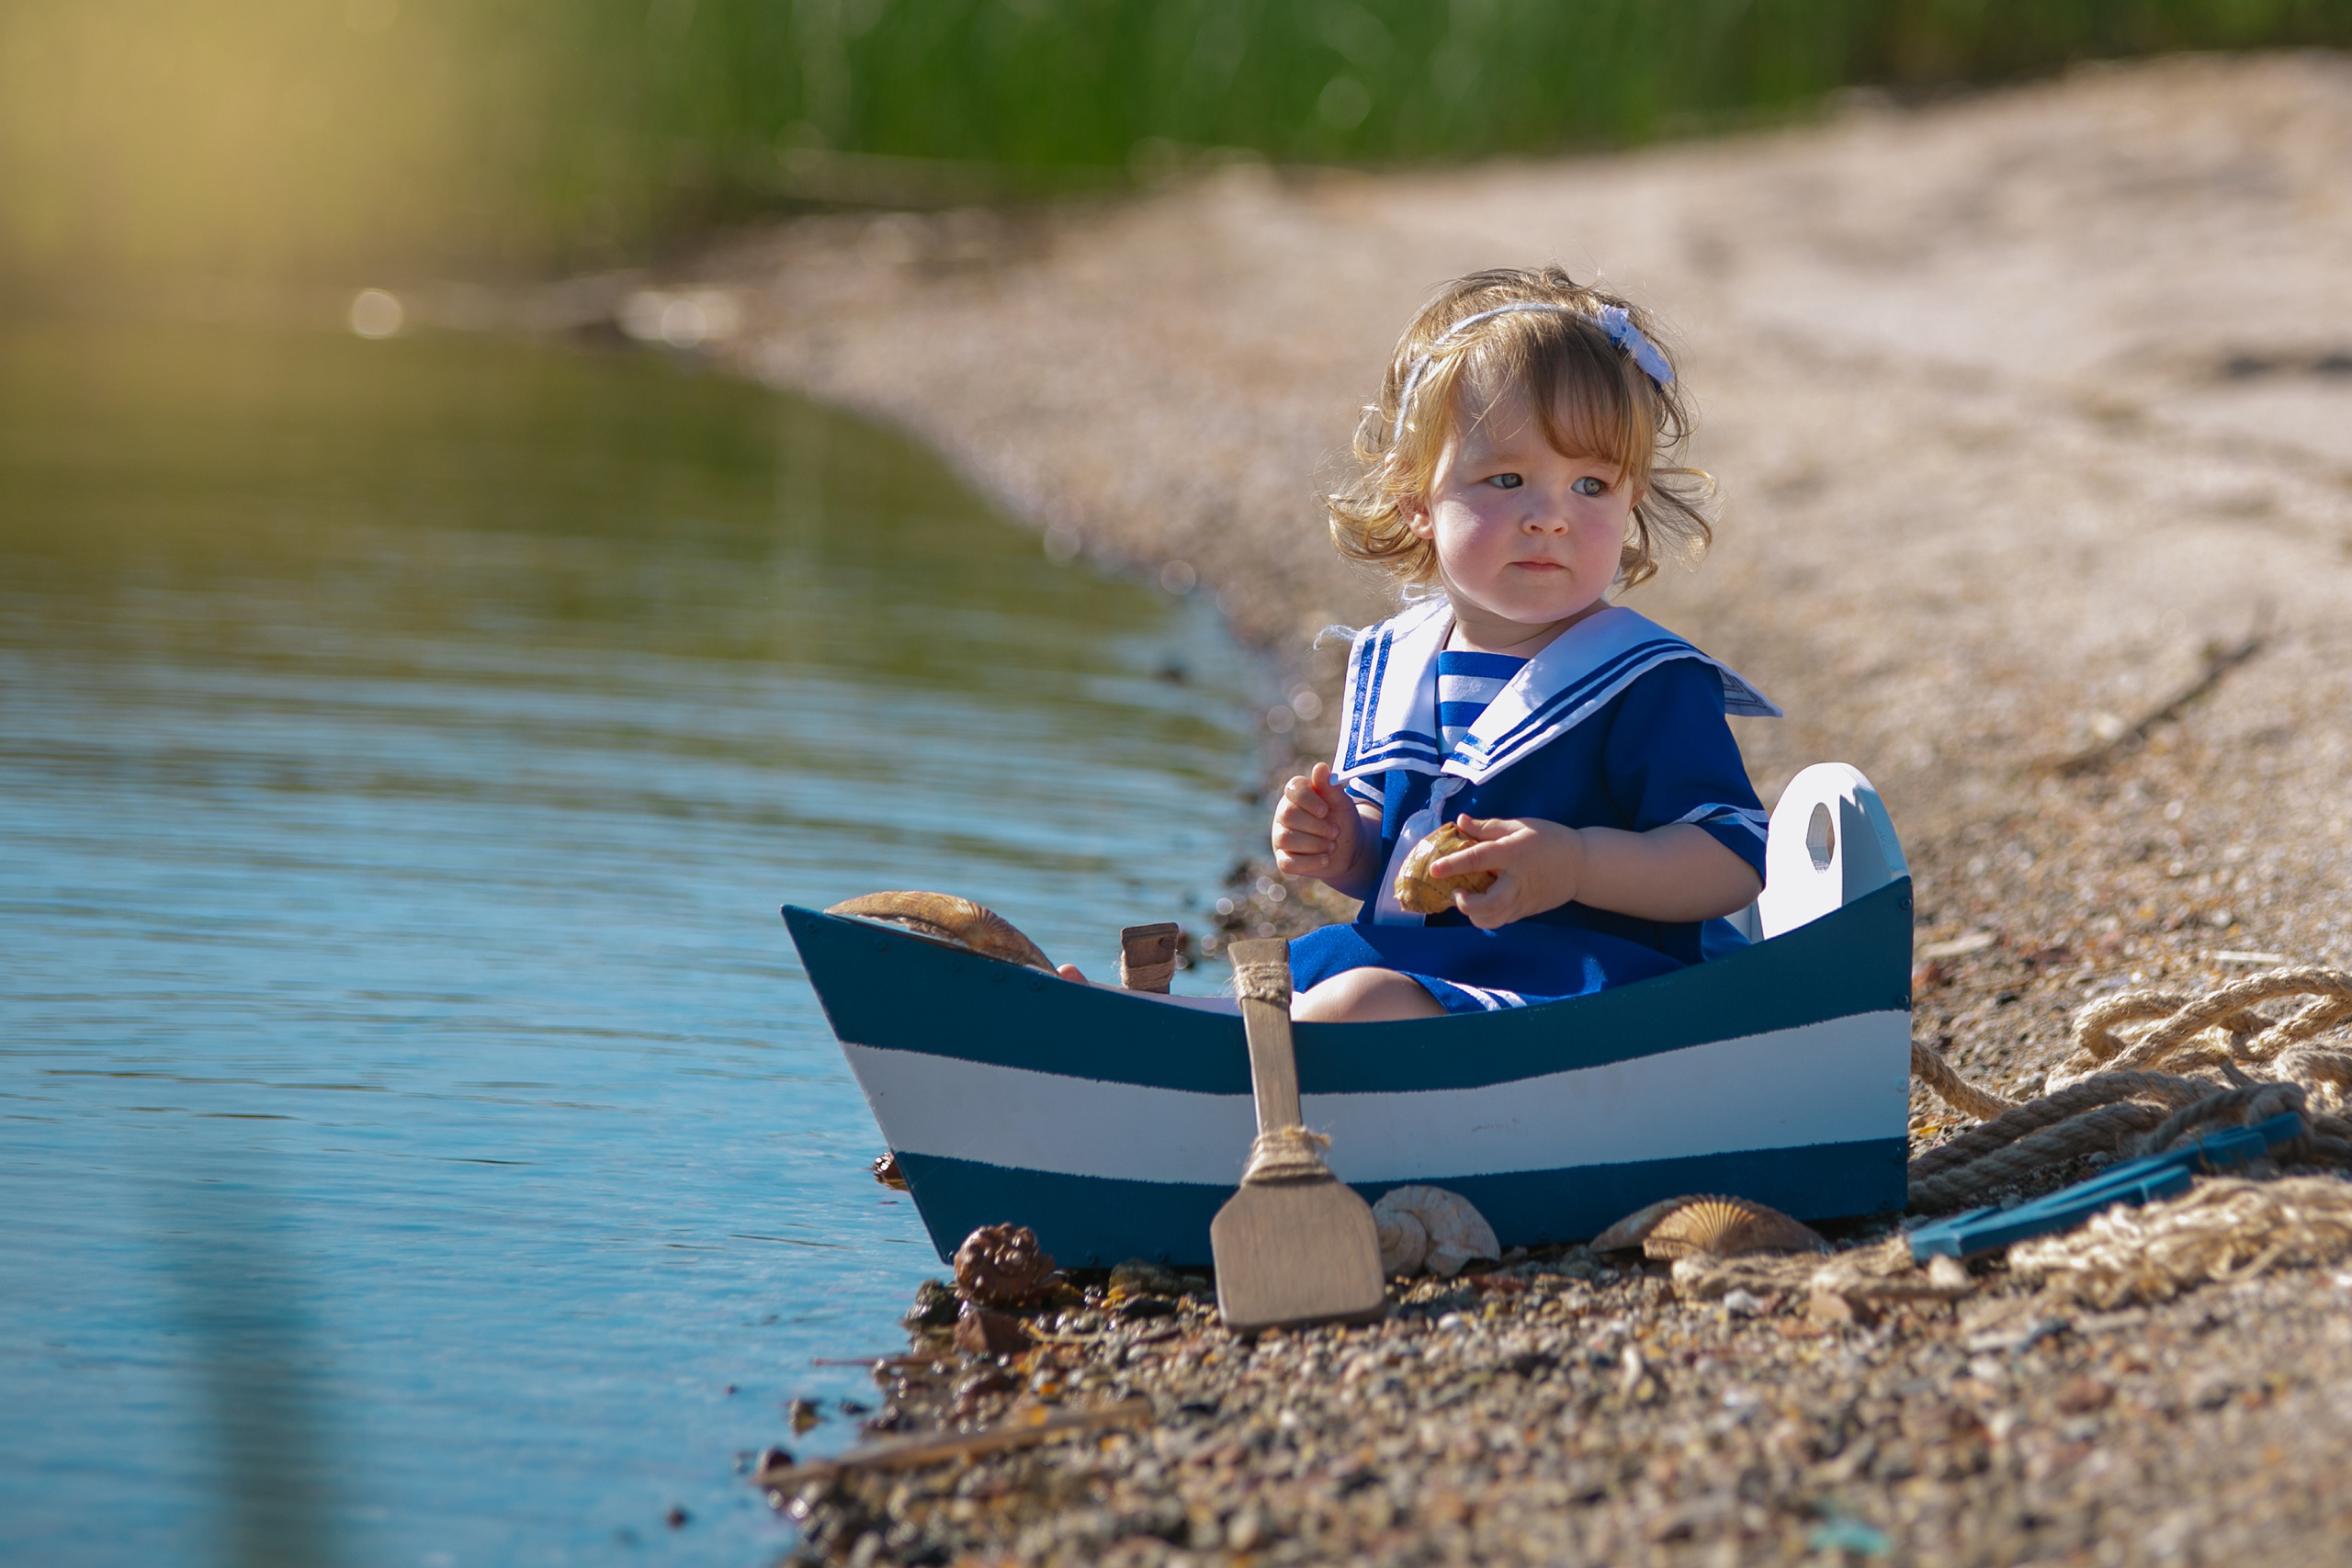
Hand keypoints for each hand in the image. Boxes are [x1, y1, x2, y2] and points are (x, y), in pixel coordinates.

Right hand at [1272, 762, 1368, 884]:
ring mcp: (1281, 837)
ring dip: (1315, 844)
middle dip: (1316, 826)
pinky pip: (1287, 863)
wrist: (1349, 849)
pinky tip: (1325, 859)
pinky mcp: (1284, 860)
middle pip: (1287, 815)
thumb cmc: (1342, 820)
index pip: (1293, 789)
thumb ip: (1330, 787)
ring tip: (1332, 845)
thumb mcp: (1341, 803)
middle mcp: (1284, 814)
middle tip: (1336, 832)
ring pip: (1285, 839)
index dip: (1308, 799)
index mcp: (1296, 794)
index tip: (1325, 810)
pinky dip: (1309, 862)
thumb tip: (1320, 767)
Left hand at [1429, 814, 1585, 928]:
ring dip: (1473, 914)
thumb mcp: (1520, 826)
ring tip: (1467, 897)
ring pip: (1492, 920)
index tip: (1434, 869)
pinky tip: (1481, 901)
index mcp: (1514, 854)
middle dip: (1466, 904)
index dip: (1454, 864)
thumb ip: (1488, 827)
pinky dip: (1485, 915)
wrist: (1582, 866)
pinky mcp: (1525, 912)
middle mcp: (1517, 882)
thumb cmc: (1550, 839)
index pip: (1479, 859)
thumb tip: (1460, 822)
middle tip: (1457, 892)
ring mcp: (1522, 901)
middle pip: (1488, 904)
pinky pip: (1500, 920)